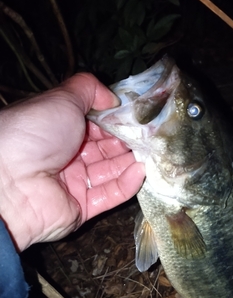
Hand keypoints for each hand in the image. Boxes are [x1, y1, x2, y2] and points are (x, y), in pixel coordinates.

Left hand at [0, 73, 144, 250]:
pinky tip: (141, 171)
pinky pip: (109, 195)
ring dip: (131, 161)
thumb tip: (113, 98)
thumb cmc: (34, 134)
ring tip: (153, 152)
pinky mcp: (82, 208)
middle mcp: (66, 155)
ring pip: (111, 171)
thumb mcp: (61, 99)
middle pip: (105, 148)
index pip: (94, 123)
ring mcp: (74, 183)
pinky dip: (127, 184)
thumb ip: (89, 89)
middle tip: (153, 135)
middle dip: (129, 141)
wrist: (9, 182)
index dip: (117, 119)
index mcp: (58, 128)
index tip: (140, 115)